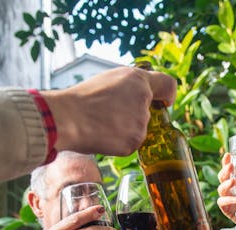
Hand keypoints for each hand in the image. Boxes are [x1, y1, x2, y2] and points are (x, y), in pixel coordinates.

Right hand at [44, 66, 176, 156]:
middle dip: (134, 115)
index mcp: (138, 80)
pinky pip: (130, 144)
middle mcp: (143, 100)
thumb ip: (131, 85)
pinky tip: (103, 135)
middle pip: (148, 112)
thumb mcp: (109, 79)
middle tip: (110, 114)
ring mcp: (140, 123)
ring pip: (139, 129)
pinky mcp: (133, 142)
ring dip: (126, 130)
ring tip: (103, 123)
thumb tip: (142, 94)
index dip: (168, 95)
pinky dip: (119, 142)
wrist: (67, 118)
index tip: (164, 102)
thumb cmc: (82, 98)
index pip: (168, 85)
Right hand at [217, 152, 235, 229]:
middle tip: (231, 166)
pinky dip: (228, 200)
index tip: (228, 155)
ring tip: (233, 181)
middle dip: (224, 171)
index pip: (229, 170)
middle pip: (222, 178)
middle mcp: (232, 190)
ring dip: (226, 184)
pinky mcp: (229, 210)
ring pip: (221, 189)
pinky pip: (223, 204)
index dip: (226, 162)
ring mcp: (229, 200)